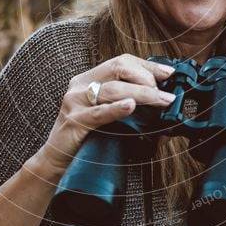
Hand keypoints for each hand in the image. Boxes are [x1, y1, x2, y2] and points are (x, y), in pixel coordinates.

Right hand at [35, 55, 176, 175]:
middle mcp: (80, 85)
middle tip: (166, 94)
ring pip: (113, 89)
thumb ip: (127, 105)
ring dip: (142, 94)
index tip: (168, 73)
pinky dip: (116, 108)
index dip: (147, 65)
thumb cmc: (85, 139)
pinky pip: (98, 113)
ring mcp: (75, 102)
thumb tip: (162, 106)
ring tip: (161, 101)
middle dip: (147, 78)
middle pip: (118, 69)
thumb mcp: (106, 115)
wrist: (57, 163)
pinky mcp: (74, 122)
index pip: (121, 62)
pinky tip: (131, 106)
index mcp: (88, 79)